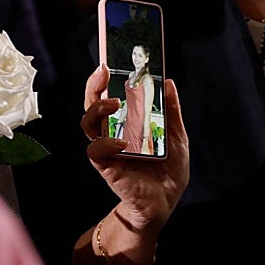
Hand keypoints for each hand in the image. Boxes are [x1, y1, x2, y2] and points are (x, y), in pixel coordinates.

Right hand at [81, 64, 188, 234]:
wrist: (165, 202)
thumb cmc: (167, 171)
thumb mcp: (176, 136)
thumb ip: (171, 111)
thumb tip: (170, 83)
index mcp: (126, 123)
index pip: (108, 96)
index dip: (103, 80)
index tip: (108, 62)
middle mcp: (111, 133)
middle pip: (91, 105)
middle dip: (93, 86)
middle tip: (103, 72)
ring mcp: (107, 149)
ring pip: (88, 123)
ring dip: (97, 110)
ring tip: (114, 103)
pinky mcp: (106, 166)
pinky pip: (96, 151)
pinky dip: (106, 143)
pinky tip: (122, 142)